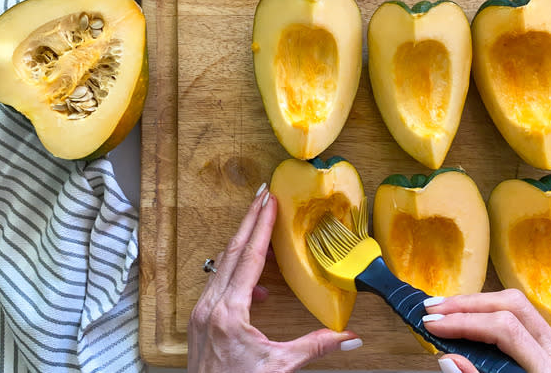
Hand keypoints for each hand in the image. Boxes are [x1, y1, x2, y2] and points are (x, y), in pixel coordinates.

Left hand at [187, 184, 360, 372]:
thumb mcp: (280, 366)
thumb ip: (316, 347)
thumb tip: (351, 338)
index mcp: (229, 312)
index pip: (248, 258)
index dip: (261, 227)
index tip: (269, 202)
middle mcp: (210, 306)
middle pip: (231, 252)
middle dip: (249, 221)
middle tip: (261, 195)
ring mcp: (201, 311)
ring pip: (221, 265)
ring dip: (242, 243)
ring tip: (261, 227)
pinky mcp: (200, 319)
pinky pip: (218, 283)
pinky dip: (236, 272)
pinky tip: (256, 286)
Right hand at [422, 289, 550, 372]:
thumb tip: (448, 359)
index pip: (505, 330)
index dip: (464, 322)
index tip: (433, 325)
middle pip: (513, 307)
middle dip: (468, 304)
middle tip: (434, 309)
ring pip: (519, 308)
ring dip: (478, 305)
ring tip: (446, 311)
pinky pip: (523, 322)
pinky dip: (491, 316)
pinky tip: (469, 322)